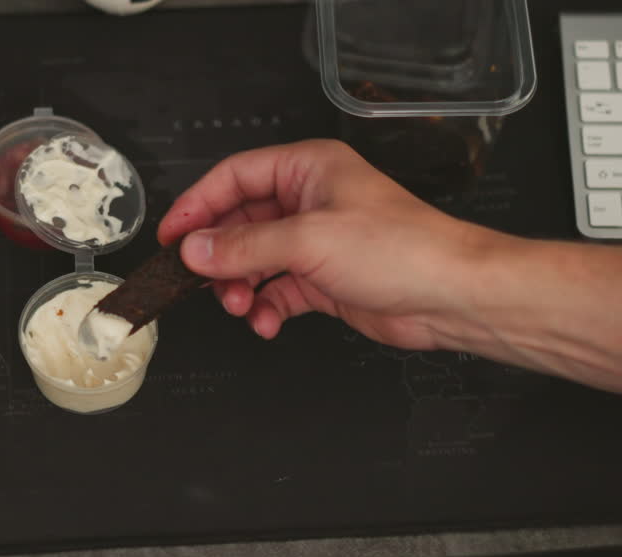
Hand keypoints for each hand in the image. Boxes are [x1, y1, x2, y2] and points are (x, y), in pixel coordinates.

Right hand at [157, 139, 513, 350]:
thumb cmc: (403, 249)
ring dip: (241, 287)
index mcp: (308, 170)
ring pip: (256, 262)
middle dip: (220, 257)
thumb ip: (245, 246)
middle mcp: (310, 201)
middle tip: (202, 281)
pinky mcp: (326, 280)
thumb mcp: (309, 240)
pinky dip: (267, 308)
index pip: (234, 178)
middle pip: (240, 223)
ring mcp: (318, 242)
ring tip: (240, 306)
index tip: (172, 237)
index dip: (198, 206)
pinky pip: (278, 292)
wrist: (450, 296)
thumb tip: (196, 249)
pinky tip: (267, 322)